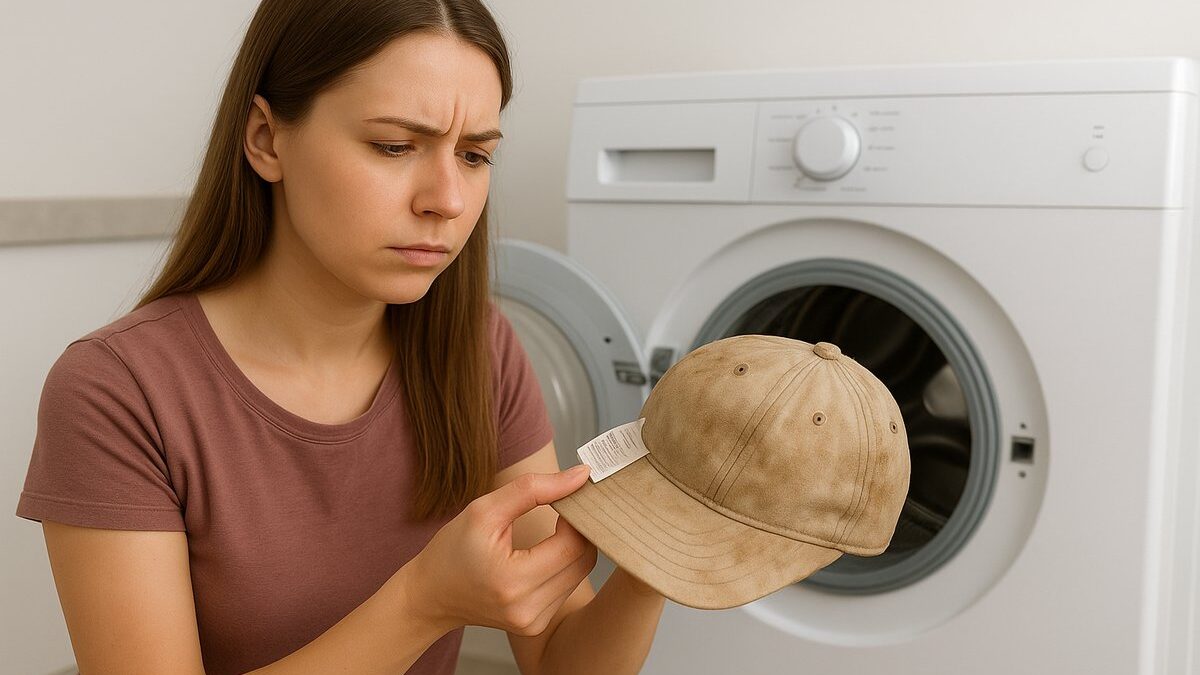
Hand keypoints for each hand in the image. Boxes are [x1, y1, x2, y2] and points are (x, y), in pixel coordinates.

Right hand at [408, 465, 597, 636]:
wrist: (430, 595)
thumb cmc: (453, 549)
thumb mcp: (485, 510)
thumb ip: (534, 488)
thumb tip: (581, 474)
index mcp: (513, 581)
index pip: (573, 543)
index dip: (576, 515)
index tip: (563, 498)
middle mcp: (527, 609)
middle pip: (584, 560)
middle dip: (578, 530)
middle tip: (562, 510)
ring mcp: (533, 622)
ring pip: (581, 573)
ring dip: (572, 547)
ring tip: (550, 532)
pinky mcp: (536, 625)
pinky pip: (568, 587)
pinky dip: (563, 565)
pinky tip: (542, 555)